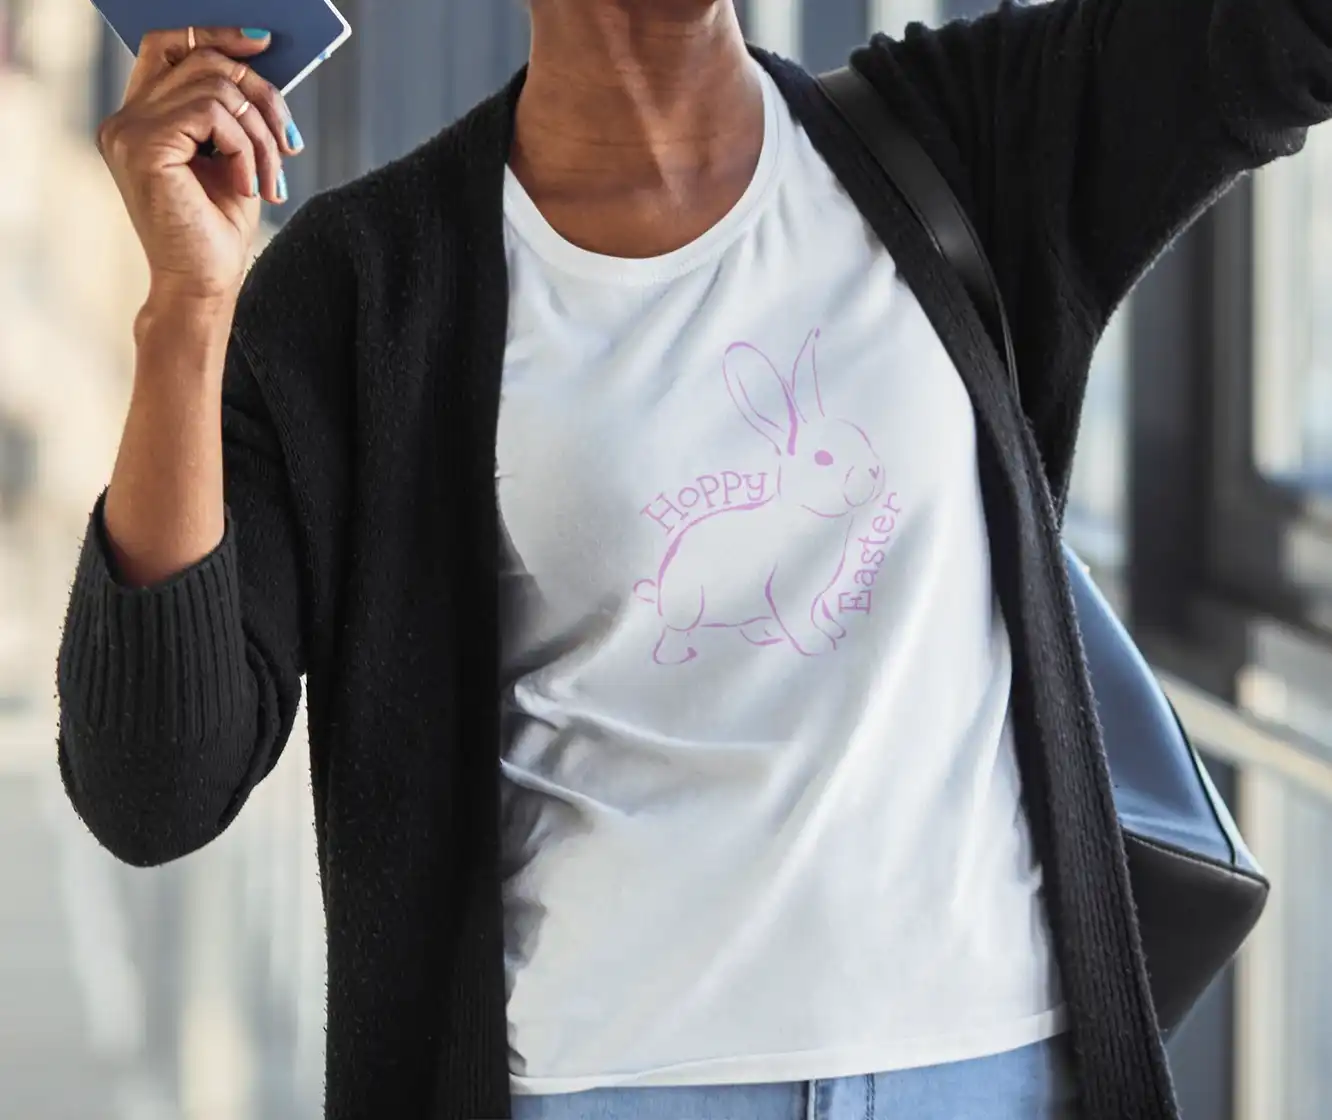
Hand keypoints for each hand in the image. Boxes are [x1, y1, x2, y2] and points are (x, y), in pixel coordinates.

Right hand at [96, 26, 305, 304]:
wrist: (203, 285)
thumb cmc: (218, 230)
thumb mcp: (233, 158)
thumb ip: (234, 111)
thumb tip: (262, 64)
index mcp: (142, 117)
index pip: (169, 45)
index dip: (216, 34)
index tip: (264, 44)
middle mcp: (125, 118)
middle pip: (204, 61)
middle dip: (262, 98)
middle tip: (290, 146)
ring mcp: (128, 131)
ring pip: (217, 88)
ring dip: (261, 135)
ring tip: (271, 180)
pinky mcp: (143, 147)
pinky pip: (214, 114)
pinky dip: (247, 149)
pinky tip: (249, 186)